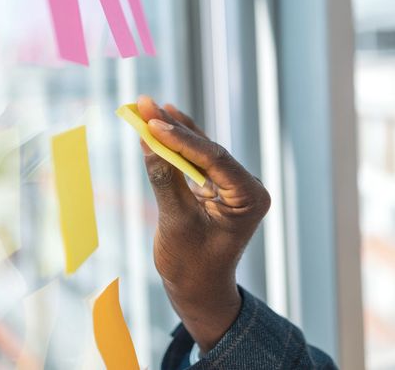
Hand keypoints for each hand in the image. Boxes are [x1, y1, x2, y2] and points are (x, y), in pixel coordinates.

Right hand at [136, 95, 270, 352]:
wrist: (198, 291)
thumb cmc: (191, 266)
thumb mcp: (175, 223)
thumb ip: (164, 180)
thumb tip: (148, 141)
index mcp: (249, 198)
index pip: (214, 159)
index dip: (182, 139)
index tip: (153, 123)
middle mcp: (246, 186)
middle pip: (206, 149)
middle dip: (173, 127)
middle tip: (144, 103)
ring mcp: (232, 184)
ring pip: (199, 149)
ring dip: (171, 129)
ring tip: (146, 105)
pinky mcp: (216, 185)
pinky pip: (194, 159)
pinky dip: (174, 144)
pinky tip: (159, 121)